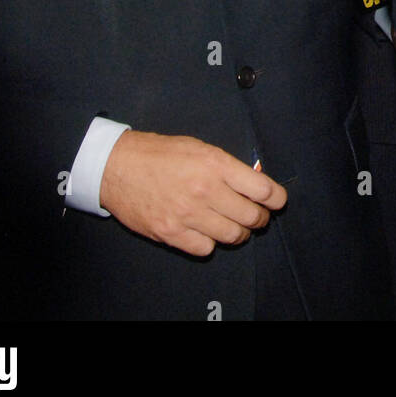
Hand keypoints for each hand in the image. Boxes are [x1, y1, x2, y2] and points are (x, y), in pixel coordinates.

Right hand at [99, 130, 287, 256]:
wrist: (118, 167)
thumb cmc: (161, 154)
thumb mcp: (200, 148)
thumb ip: (228, 167)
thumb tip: (255, 183)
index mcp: (216, 164)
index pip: (263, 189)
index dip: (277, 199)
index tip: (277, 202)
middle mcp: (205, 190)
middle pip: (252, 217)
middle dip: (260, 218)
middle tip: (257, 216)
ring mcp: (188, 214)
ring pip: (232, 236)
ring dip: (239, 233)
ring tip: (236, 227)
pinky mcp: (171, 233)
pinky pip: (206, 248)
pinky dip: (210, 242)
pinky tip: (207, 232)